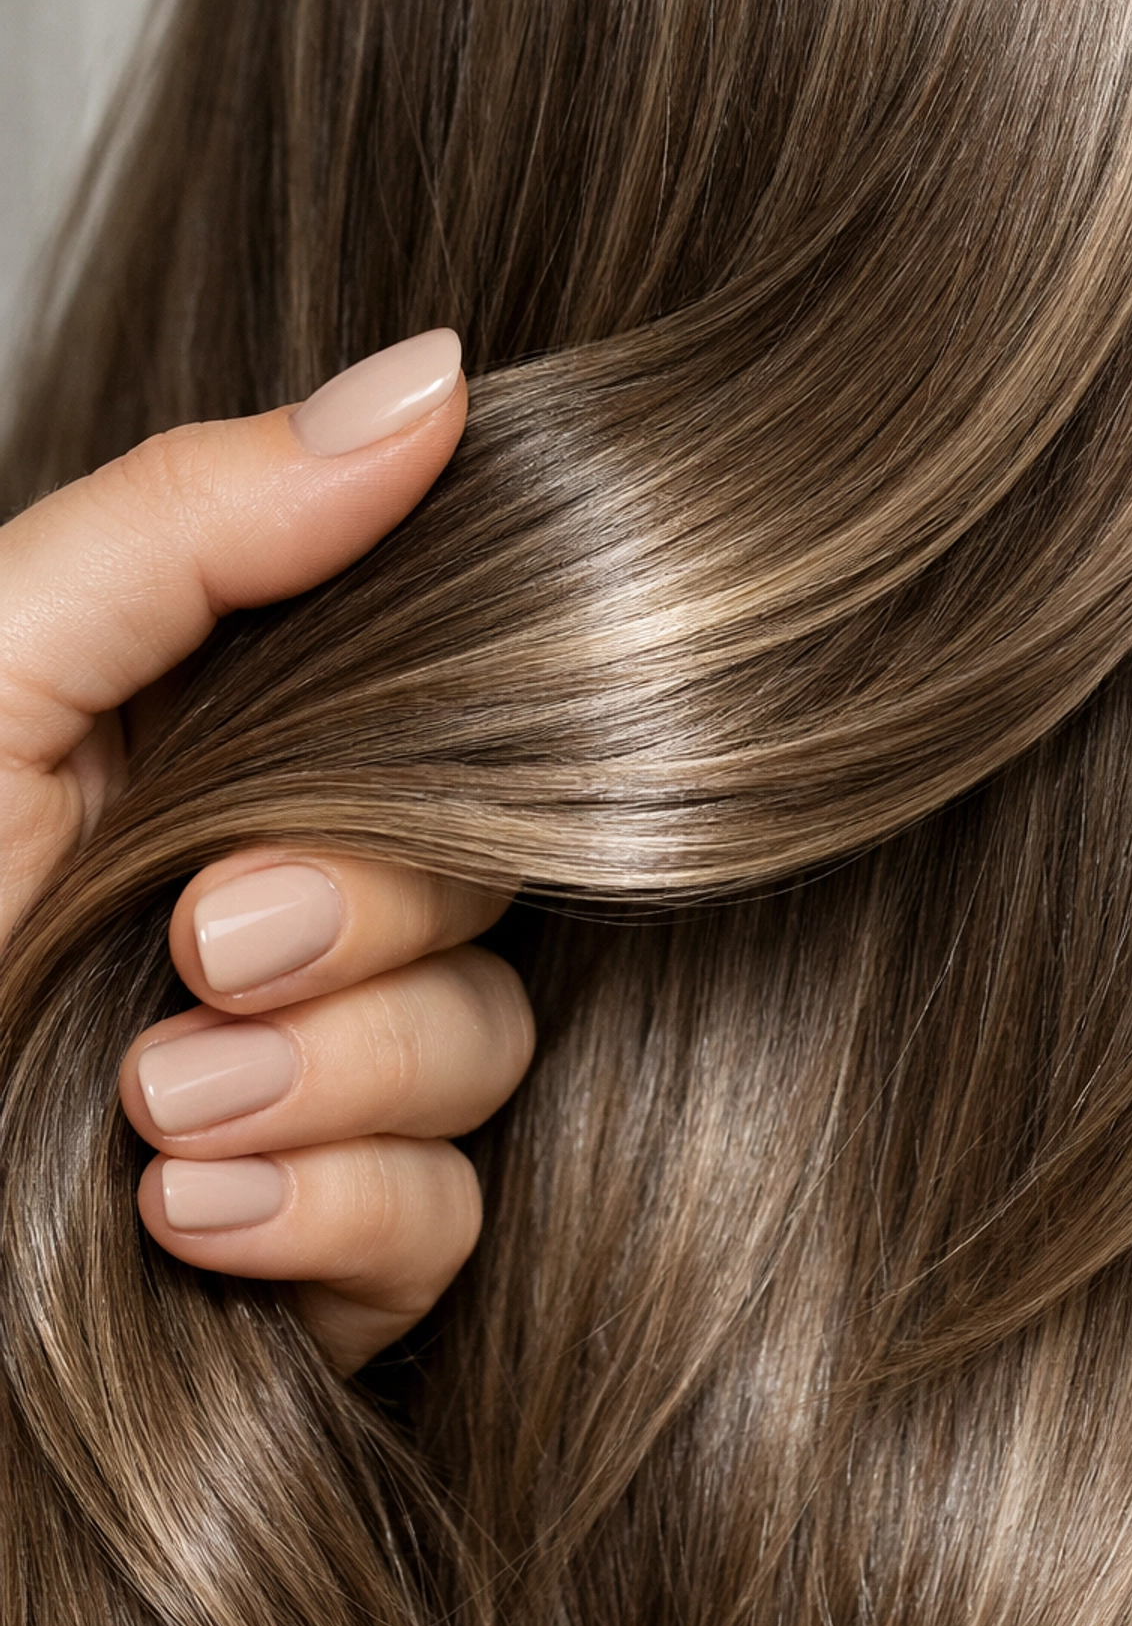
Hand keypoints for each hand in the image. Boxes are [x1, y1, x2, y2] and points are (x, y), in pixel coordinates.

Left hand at [0, 331, 529, 1371]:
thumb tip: (436, 376)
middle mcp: (281, 905)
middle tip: (200, 952)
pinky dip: (340, 1215)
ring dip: (336, 1081)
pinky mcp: (316, 1249)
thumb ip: (200, 518)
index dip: (429, 747)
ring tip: (151, 1108)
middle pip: (482, 880)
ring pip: (485, 1048)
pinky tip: (185, 1216)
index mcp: (217, 755)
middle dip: (361, 925)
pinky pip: (444, 1220)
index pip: (441, 712)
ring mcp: (308, 1082)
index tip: (297, 795)